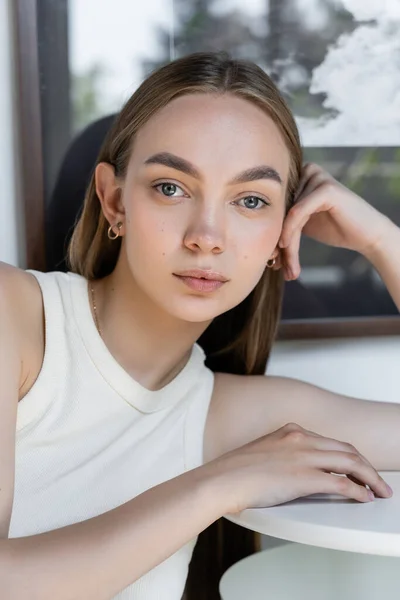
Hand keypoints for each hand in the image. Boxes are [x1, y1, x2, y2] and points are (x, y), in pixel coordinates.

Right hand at [208, 423, 392, 513]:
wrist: (221, 480)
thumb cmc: (235, 472)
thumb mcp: (264, 453)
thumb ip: (284, 455)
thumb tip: (299, 471)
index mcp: (290, 431)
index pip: (331, 441)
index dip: (349, 456)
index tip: (357, 467)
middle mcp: (300, 438)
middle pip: (346, 449)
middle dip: (366, 466)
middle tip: (376, 481)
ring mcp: (303, 456)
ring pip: (350, 462)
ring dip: (370, 478)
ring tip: (378, 490)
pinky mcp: (304, 476)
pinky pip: (342, 483)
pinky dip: (358, 490)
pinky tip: (363, 497)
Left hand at [276, 163, 392, 280]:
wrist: (366, 235)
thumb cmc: (334, 228)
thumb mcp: (301, 221)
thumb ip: (282, 218)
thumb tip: (251, 230)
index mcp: (297, 175)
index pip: (275, 205)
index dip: (269, 233)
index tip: (270, 260)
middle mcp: (305, 171)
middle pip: (280, 210)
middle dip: (276, 241)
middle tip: (275, 266)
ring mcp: (316, 177)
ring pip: (287, 214)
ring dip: (285, 244)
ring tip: (287, 267)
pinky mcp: (325, 188)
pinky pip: (298, 212)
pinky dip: (290, 231)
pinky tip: (286, 247)